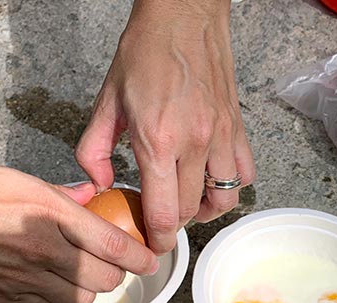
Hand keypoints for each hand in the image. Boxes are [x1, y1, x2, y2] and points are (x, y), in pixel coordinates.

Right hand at [0, 153, 160, 302]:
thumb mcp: (8, 177)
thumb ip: (56, 193)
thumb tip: (87, 195)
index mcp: (48, 212)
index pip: (115, 245)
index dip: (141, 256)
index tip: (150, 259)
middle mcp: (43, 251)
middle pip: (105, 279)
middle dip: (115, 272)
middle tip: (110, 260)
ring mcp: (24, 280)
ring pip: (81, 298)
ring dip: (86, 287)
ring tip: (76, 270)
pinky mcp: (4, 300)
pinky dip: (57, 297)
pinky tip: (46, 280)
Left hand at [75, 0, 255, 253]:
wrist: (183, 16)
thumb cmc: (144, 52)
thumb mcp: (106, 100)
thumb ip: (92, 148)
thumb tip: (97, 183)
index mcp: (157, 141)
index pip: (164, 212)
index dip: (158, 239)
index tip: (152, 246)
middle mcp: (194, 144)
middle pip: (189, 210)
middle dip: (172, 224)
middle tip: (158, 219)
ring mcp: (221, 137)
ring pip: (223, 200)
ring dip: (203, 211)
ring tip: (187, 204)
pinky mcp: (237, 128)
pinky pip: (244, 175)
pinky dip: (230, 187)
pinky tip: (211, 181)